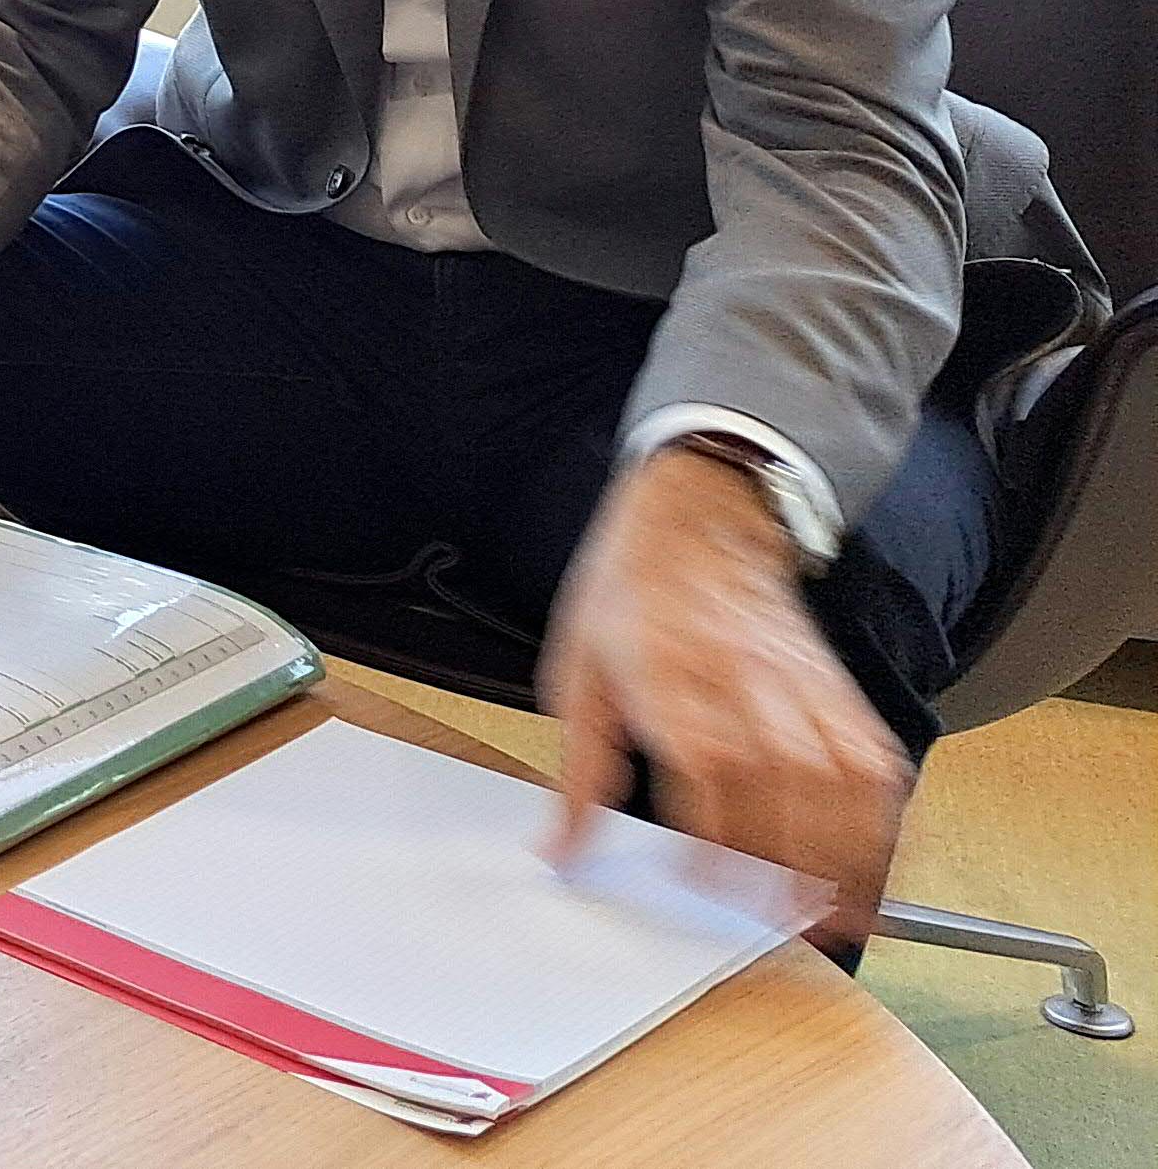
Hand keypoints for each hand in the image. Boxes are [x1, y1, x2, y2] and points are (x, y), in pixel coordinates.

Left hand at [539, 447, 911, 948]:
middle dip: (793, 867)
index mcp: (675, 684)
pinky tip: (878, 867)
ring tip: (839, 918)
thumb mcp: (578, 674)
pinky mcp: (841, 696)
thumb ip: (579, 773)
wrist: (699, 519)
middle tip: (786, 929)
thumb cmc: (631, 598)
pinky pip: (881, 768)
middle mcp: (751, 692)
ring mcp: (805, 694)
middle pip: (789, 790)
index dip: (715, 834)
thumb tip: (560, 851)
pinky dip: (888, 822)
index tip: (708, 888)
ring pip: (849, 786)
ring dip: (852, 858)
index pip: (709, 768)